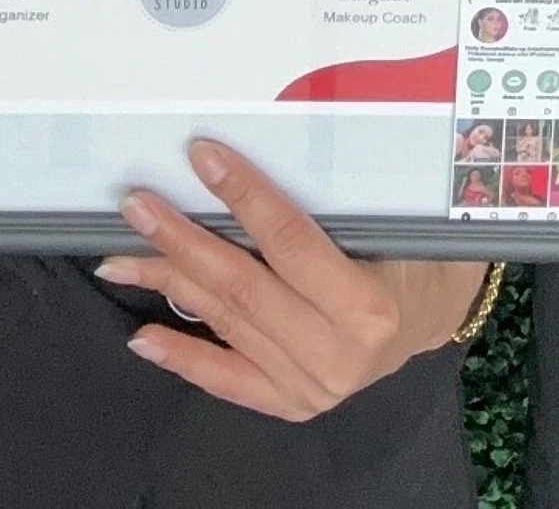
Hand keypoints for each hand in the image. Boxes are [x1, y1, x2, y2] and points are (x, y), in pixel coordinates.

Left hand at [94, 140, 485, 418]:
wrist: (435, 318)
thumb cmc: (415, 259)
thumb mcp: (390, 227)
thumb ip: (327, 211)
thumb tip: (246, 169)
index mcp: (366, 304)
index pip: (288, 241)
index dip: (241, 195)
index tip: (201, 155)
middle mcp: (336, 353)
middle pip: (243, 285)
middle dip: (182, 240)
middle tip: (138, 205)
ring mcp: (310, 386)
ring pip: (226, 324)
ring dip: (169, 286)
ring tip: (123, 256)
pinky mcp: (290, 403)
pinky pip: (227, 379)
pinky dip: (182, 356)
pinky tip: (143, 336)